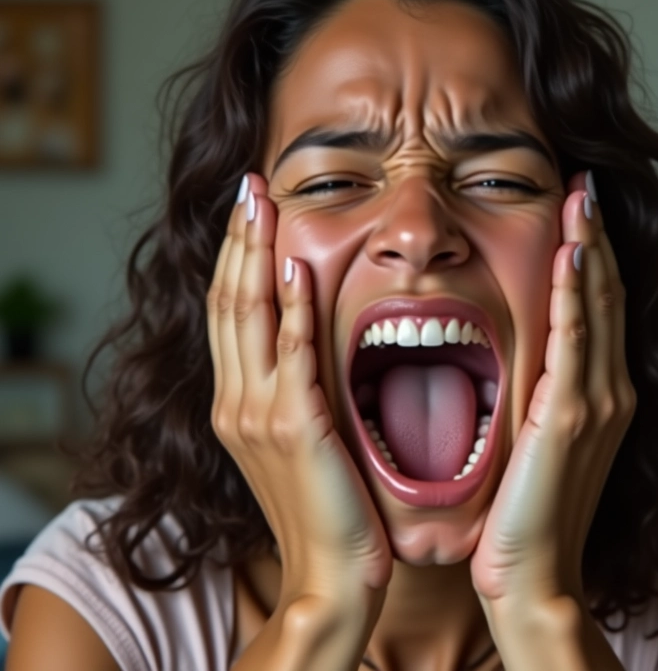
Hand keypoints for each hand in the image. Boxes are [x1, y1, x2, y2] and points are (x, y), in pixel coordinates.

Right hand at [207, 173, 391, 606]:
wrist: (331, 569)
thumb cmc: (321, 502)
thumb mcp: (290, 437)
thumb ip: (284, 388)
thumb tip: (295, 336)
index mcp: (235, 402)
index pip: (227, 313)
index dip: (233, 258)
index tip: (245, 212)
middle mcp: (236, 401)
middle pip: (229, 302)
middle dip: (237, 240)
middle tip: (246, 188)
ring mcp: (259, 413)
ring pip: (249, 316)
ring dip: (256, 255)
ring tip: (261, 205)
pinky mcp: (296, 426)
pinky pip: (292, 353)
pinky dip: (292, 308)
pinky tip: (296, 268)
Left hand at [470, 171, 636, 607]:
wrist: (532, 572)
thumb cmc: (527, 511)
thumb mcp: (539, 442)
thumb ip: (539, 397)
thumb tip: (518, 362)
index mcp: (594, 394)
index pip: (595, 307)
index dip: (589, 255)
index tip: (575, 210)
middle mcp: (606, 390)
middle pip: (604, 294)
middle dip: (594, 236)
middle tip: (583, 184)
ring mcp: (595, 401)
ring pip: (597, 306)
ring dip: (589, 247)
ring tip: (581, 196)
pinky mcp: (571, 416)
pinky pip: (575, 339)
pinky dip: (578, 293)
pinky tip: (573, 253)